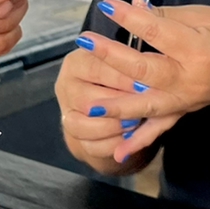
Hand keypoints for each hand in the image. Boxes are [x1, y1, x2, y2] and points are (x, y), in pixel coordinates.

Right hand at [55, 45, 181, 168]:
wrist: (112, 103)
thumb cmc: (122, 78)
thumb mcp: (126, 65)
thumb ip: (130, 67)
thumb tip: (143, 80)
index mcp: (76, 63)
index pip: (95, 69)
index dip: (121, 78)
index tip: (143, 85)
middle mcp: (66, 87)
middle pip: (87, 100)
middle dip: (118, 106)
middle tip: (142, 107)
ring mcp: (67, 114)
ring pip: (83, 126)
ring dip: (113, 126)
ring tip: (135, 121)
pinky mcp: (74, 138)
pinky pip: (91, 145)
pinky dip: (112, 143)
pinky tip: (128, 136)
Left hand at [71, 0, 209, 162]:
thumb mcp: (203, 16)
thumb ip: (165, 16)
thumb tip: (133, 5)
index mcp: (198, 49)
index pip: (157, 32)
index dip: (130, 18)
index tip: (106, 5)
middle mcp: (190, 79)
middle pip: (144, 70)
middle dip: (111, 56)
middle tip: (85, 42)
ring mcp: (187, 100)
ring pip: (146, 105)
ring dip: (115, 106)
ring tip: (87, 106)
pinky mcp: (185, 111)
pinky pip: (159, 129)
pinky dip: (138, 141)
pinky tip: (117, 151)